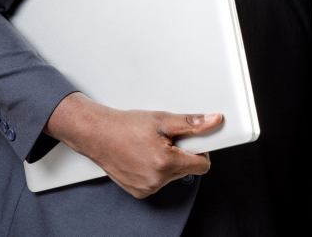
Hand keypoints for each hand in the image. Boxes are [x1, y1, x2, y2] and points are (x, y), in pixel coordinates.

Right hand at [44, 92, 222, 197]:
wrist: (98, 134)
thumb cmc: (125, 126)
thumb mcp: (162, 120)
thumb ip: (191, 123)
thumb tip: (213, 120)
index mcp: (166, 162)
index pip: (202, 165)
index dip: (200, 150)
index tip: (194, 142)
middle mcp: (157, 179)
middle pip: (187, 170)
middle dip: (182, 154)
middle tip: (167, 140)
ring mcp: (147, 188)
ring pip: (172, 176)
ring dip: (168, 163)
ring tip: (152, 147)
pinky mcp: (139, 192)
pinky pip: (158, 182)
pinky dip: (155, 171)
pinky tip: (144, 157)